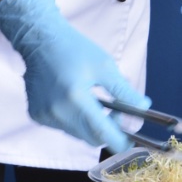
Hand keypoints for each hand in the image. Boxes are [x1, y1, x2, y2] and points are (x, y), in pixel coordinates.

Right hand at [0, 0, 147, 152]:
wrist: (39, 39)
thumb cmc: (75, 48)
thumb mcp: (105, 66)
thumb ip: (125, 92)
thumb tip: (144, 108)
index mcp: (76, 98)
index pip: (102, 133)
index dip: (120, 142)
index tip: (131, 141)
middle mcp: (58, 112)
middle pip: (91, 138)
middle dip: (107, 132)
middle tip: (116, 114)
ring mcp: (45, 115)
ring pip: (77, 134)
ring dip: (90, 126)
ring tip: (95, 104)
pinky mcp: (37, 115)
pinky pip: (63, 127)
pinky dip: (74, 120)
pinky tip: (74, 101)